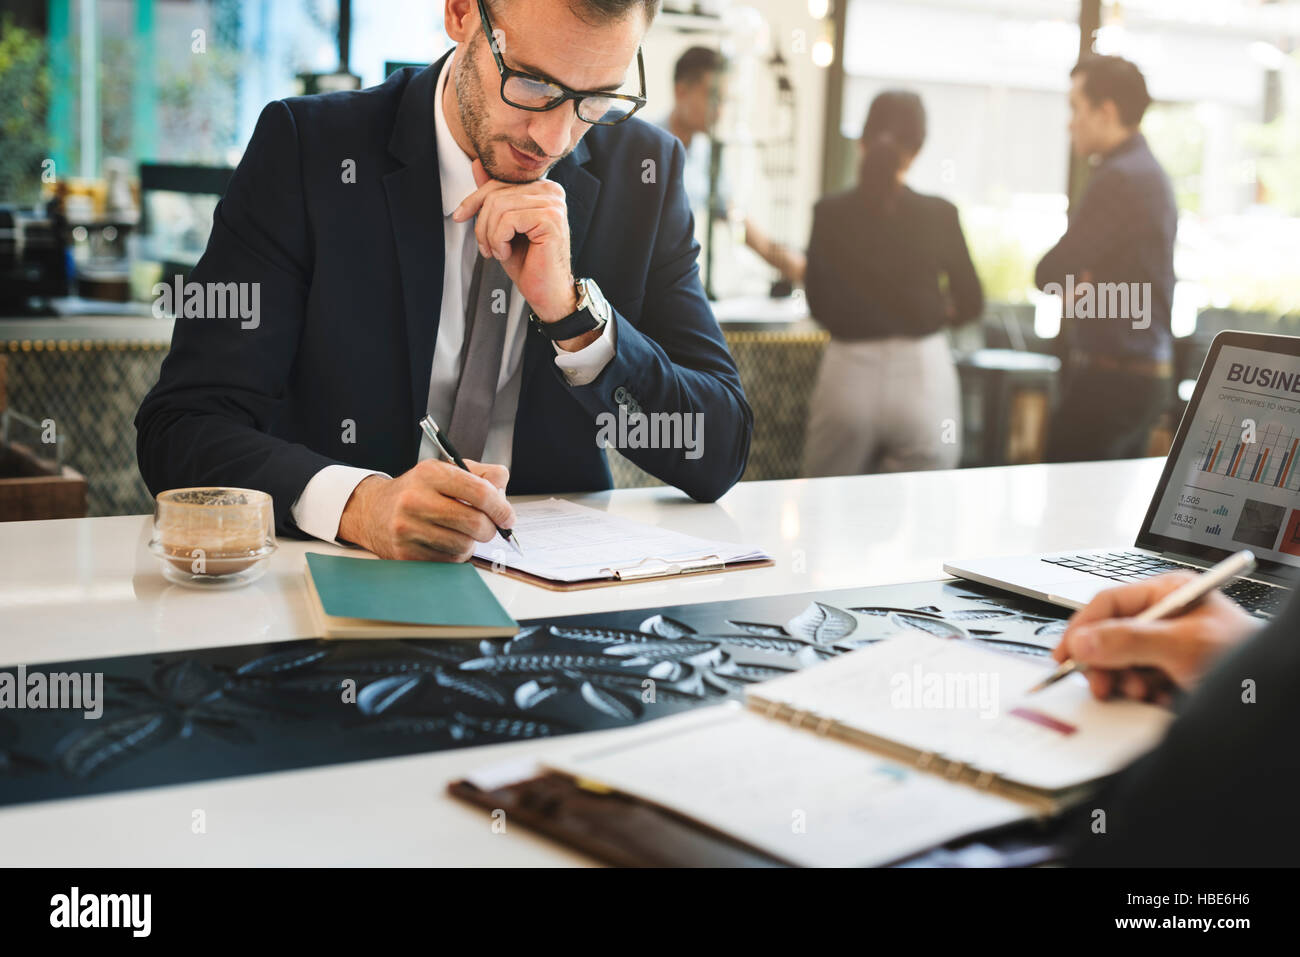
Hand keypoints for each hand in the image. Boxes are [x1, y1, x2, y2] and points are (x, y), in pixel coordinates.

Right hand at [336, 459, 513, 561]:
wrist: (373, 510)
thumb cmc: (418, 491)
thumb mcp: (445, 470)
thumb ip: (481, 474)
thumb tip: (503, 487)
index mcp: (430, 474)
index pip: (479, 491)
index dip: (501, 507)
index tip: (508, 517)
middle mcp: (415, 500)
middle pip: (475, 523)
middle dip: (491, 528)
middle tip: (490, 527)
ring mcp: (408, 529)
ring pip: (464, 546)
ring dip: (471, 542)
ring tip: (461, 532)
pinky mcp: (406, 554)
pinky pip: (449, 562)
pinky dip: (455, 555)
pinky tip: (446, 542)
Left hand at [452, 159, 578, 324]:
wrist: (547, 292)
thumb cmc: (529, 263)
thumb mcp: (503, 226)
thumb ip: (494, 195)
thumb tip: (477, 165)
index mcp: (542, 189)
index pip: (499, 183)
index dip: (474, 200)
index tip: (460, 216)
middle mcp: (551, 191)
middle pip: (496, 194)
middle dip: (482, 224)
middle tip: (486, 248)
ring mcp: (553, 204)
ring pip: (499, 207)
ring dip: (490, 235)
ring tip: (498, 252)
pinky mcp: (551, 219)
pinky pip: (508, 220)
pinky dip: (499, 240)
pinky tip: (506, 253)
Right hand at [1051, 572, 1261, 701]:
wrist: (1278, 699)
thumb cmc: (1247, 659)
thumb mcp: (1183, 646)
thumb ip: (1129, 640)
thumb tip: (1083, 641)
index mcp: (1168, 593)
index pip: (1108, 603)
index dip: (1081, 628)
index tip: (1066, 654)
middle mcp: (1164, 615)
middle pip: (1109, 634)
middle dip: (1105, 661)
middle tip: (1102, 684)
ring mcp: (1166, 644)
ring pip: (1120, 660)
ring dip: (1125, 680)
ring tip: (1142, 691)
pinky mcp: (1169, 670)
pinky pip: (1136, 679)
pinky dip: (1140, 692)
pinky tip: (1158, 697)